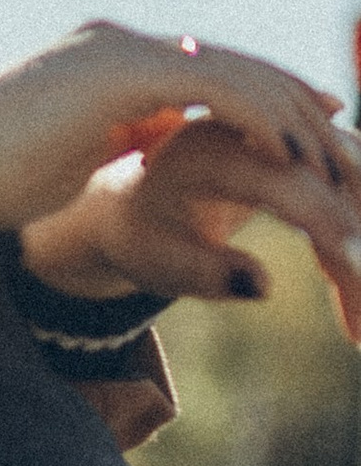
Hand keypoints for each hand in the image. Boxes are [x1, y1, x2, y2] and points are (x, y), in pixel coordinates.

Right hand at [0, 24, 349, 286]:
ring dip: (283, 114)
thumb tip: (132, 148)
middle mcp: (113, 43)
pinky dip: (255, 116)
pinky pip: (211, 89)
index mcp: (100, 59)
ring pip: (228, 72)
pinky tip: (285, 150)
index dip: (256, 91)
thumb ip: (104, 139)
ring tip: (323, 155)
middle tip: (336, 126)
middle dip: (286, 95)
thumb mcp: (62, 155)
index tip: (303, 121)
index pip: (198, 66)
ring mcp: (115, 53)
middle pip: (225, 60)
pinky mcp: (118, 76)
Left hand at [23, 113, 360, 338]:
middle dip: (357, 243)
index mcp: (211, 150)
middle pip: (336, 181)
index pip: (288, 181)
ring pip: (349, 192)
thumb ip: (203, 272)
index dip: (327, 222)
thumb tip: (262, 286)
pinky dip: (348, 254)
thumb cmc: (138, 235)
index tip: (356, 267)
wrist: (128, 202)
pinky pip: (342, 203)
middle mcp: (255, 133)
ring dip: (357, 253)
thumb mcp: (155, 261)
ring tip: (356, 332)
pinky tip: (350, 316)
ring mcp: (281, 143)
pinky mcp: (298, 161)